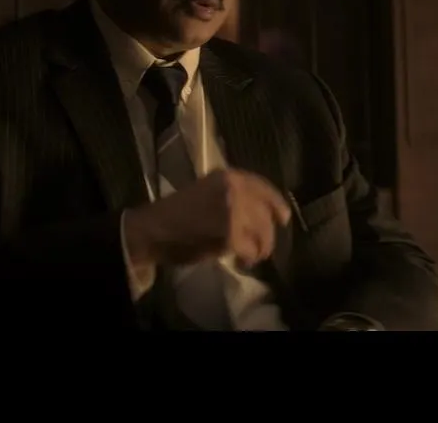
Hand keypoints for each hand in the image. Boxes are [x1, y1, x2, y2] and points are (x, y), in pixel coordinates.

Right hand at [123, 168, 291, 268]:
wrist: (153, 229)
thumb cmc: (176, 213)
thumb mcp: (206, 192)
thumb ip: (232, 196)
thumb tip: (259, 213)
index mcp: (227, 176)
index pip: (262, 187)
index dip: (276, 203)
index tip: (284, 217)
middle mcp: (233, 190)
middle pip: (266, 214)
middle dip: (268, 233)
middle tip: (264, 247)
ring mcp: (233, 211)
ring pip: (263, 232)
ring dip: (262, 247)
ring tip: (254, 256)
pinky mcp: (229, 234)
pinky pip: (250, 249)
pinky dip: (249, 257)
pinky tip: (243, 261)